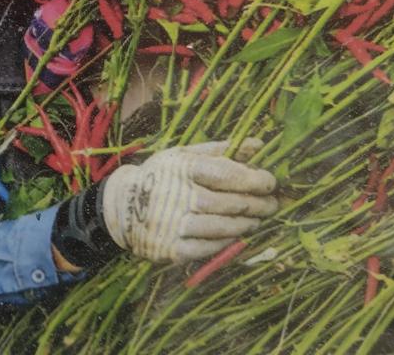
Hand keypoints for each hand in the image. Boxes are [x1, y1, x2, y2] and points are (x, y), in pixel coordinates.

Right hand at [102, 138, 276, 261]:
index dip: (253, 178)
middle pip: (227, 202)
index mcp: (179, 167)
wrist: (121, 204)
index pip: (224, 173)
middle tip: (272, 204)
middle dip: (256, 204)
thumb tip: (259, 144)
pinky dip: (226, 242)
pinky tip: (236, 235)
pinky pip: (207, 248)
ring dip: (245, 224)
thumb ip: (221, 150)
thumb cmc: (161, 176)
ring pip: (220, 227)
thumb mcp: (183, 155)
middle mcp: (175, 194)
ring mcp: (171, 223)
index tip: (270, 182)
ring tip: (256, 220)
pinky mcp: (170, 248)